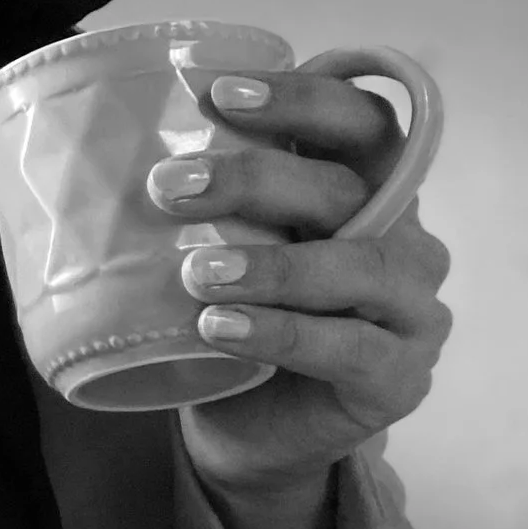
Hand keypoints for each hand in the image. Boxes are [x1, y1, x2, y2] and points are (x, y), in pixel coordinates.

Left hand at [147, 68, 453, 504]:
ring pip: (356, 267)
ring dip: (271, 265)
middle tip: (168, 189)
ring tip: (196, 273)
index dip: (300, 99)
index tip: (218, 95)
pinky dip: (281, 332)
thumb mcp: (222, 246)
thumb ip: (206, 200)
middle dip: (254, 180)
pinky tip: (219, 329)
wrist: (243, 433)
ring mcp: (411, 310)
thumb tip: (116, 143)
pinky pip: (348, 347)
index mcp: (368, 189)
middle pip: (345, 190)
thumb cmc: (232, 320)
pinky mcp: (399, 377)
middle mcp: (404, 239)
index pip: (358, 121)